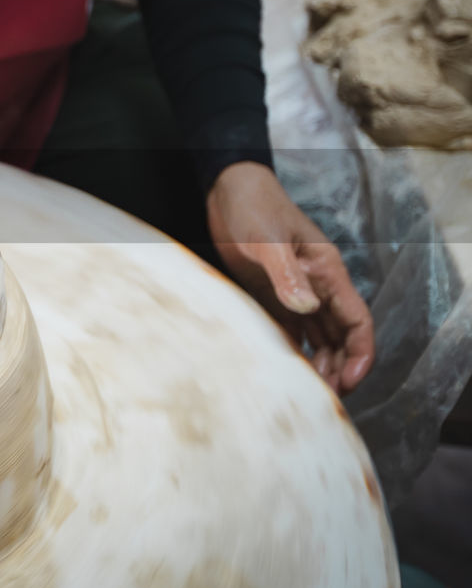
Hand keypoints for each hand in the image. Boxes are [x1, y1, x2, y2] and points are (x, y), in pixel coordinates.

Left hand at [206, 162, 374, 393]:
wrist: (227, 190)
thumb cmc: (254, 207)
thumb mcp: (268, 241)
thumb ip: (287, 275)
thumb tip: (306, 308)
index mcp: (327, 272)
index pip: (356, 320)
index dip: (360, 353)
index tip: (350, 381)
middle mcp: (316, 286)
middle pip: (339, 336)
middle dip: (339, 368)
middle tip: (324, 397)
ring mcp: (294, 291)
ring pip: (317, 336)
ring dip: (318, 362)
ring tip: (307, 390)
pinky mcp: (271, 293)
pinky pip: (289, 328)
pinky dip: (292, 349)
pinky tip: (283, 369)